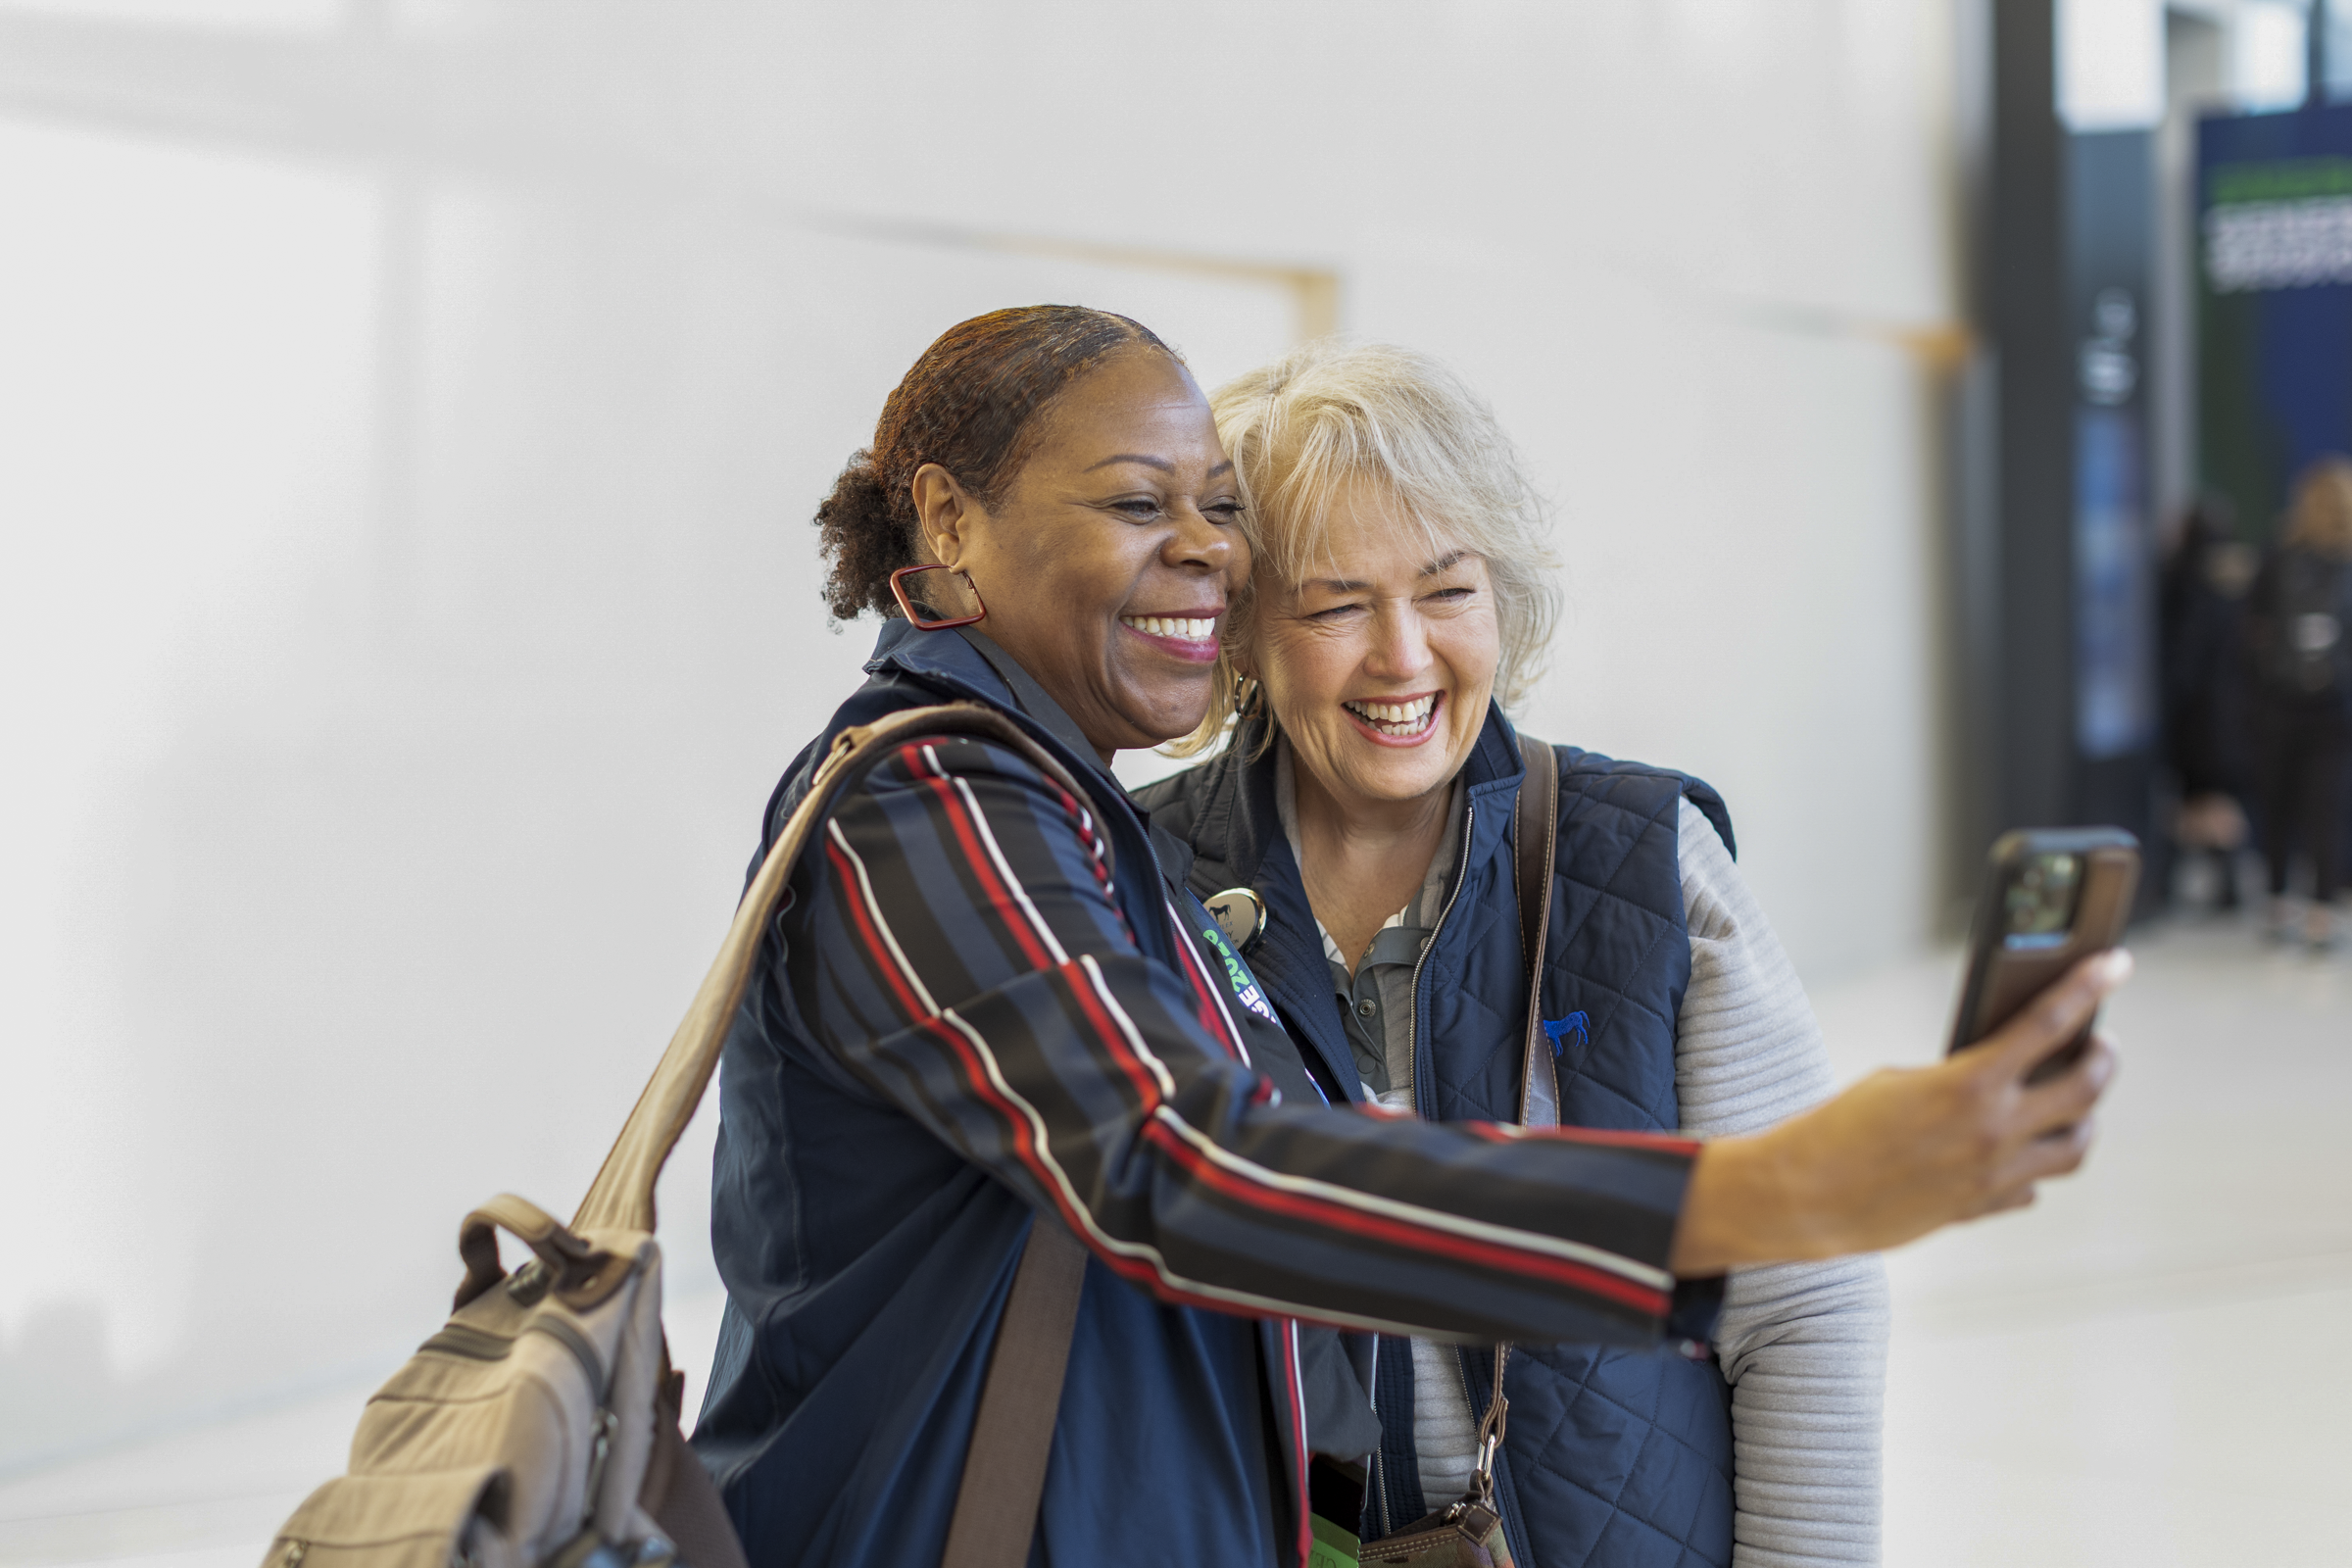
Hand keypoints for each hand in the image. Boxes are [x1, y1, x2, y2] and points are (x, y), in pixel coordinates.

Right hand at [1669, 948, 2129, 1273]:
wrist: (1804, 1196)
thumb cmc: (1837, 1125)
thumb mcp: (1900, 1079)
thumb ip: (1961, 1075)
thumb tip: (2003, 1074)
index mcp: (1969, 1084)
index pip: (2049, 1022)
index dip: (2089, 986)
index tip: (2116, 962)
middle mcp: (1995, 1131)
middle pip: (2086, 1090)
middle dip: (2102, 1059)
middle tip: (2101, 1044)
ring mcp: (1995, 1176)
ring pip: (2075, 1146)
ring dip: (2082, 1118)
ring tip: (2074, 1101)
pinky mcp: (1982, 1208)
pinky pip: (2031, 1185)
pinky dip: (2029, 1163)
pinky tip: (2015, 1150)